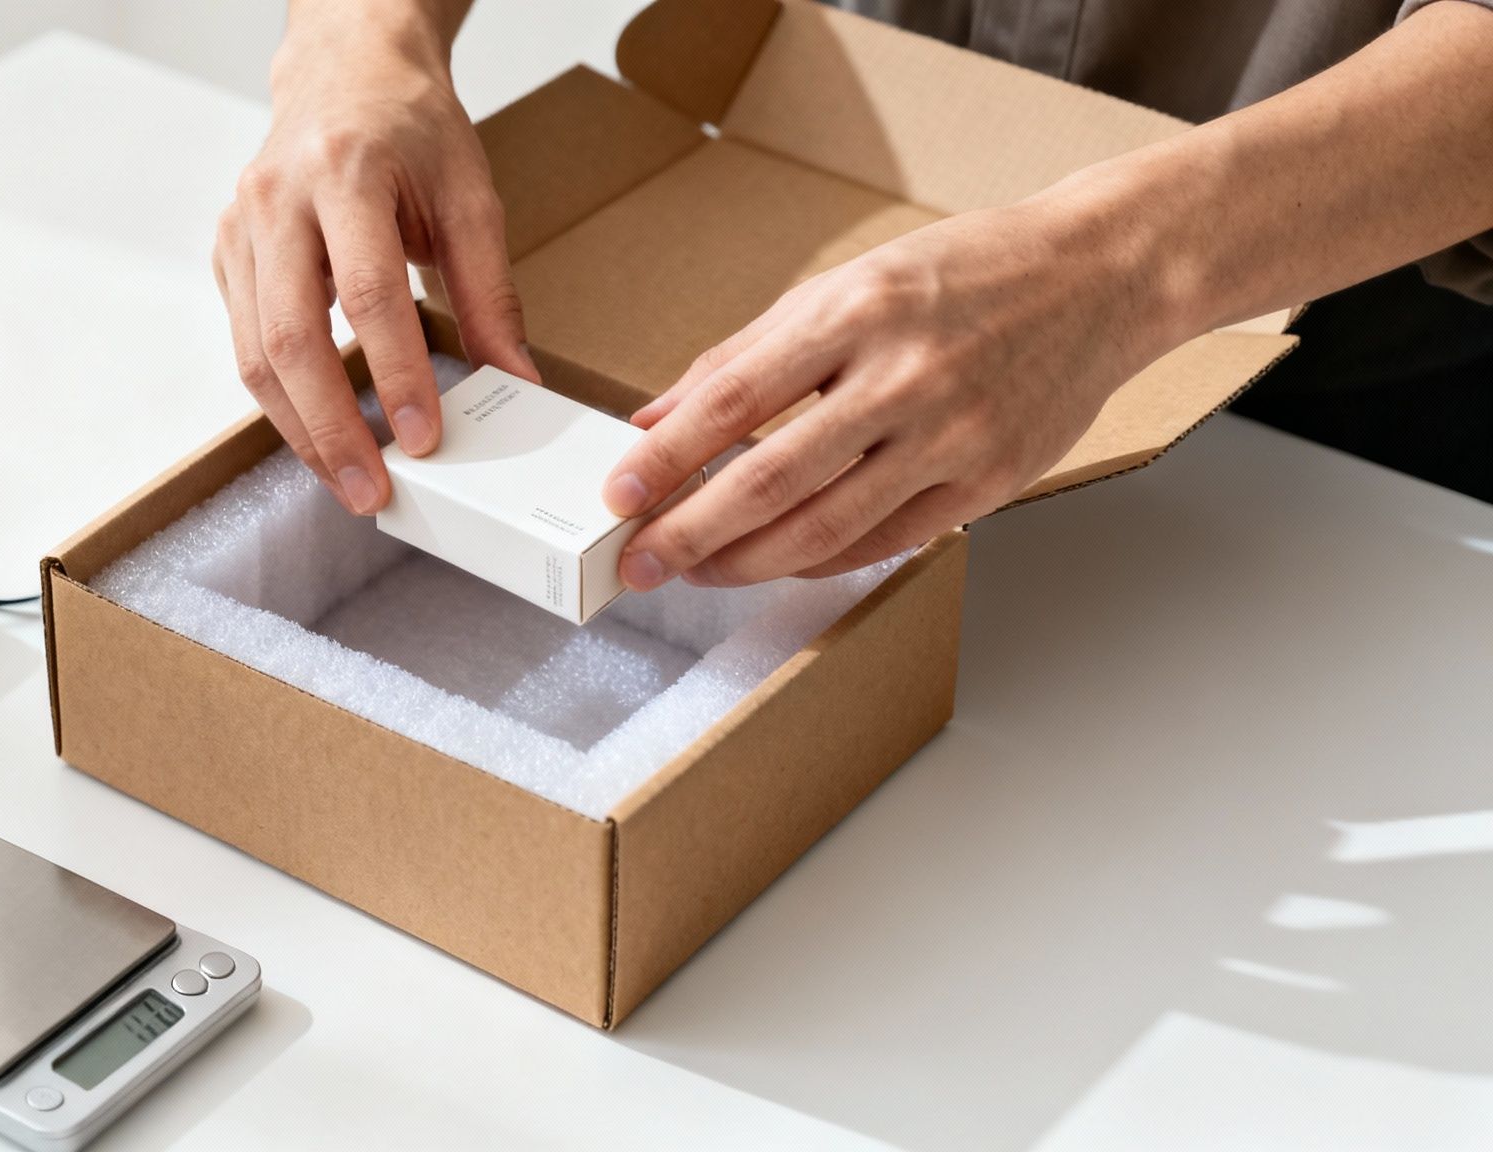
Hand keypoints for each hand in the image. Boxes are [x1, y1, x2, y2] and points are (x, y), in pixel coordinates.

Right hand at [213, 6, 537, 514]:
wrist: (345, 73)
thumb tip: (516, 381)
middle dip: (331, 428)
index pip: (368, 294)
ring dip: (299, 430)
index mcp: (344, 174)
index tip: (422, 439)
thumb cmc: (410, 130)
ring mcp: (240, 228)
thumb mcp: (471, 196)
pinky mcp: (226, 254)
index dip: (395, 375)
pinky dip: (282, 399)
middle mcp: (276, 201)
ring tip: (346, 481)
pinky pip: (246, 344)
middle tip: (372, 491)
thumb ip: (490, 293)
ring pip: (254, 354)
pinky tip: (319, 433)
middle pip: (291, 339)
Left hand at [603, 188, 1187, 587]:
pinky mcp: (988, 483)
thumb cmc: (965, 275)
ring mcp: (951, 438)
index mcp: (855, 313)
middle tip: (640, 563)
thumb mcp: (845, 284)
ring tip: (699, 571)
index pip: (733, 399)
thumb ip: (746, 353)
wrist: (1100, 278)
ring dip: (748, 561)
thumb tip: (658, 415)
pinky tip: (778, 564)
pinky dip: (820, 561)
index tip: (619, 494)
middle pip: (771, 478)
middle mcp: (903, 377)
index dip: (667, 457)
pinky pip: (884, 543)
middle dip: (691, 532)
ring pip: (826, 527)